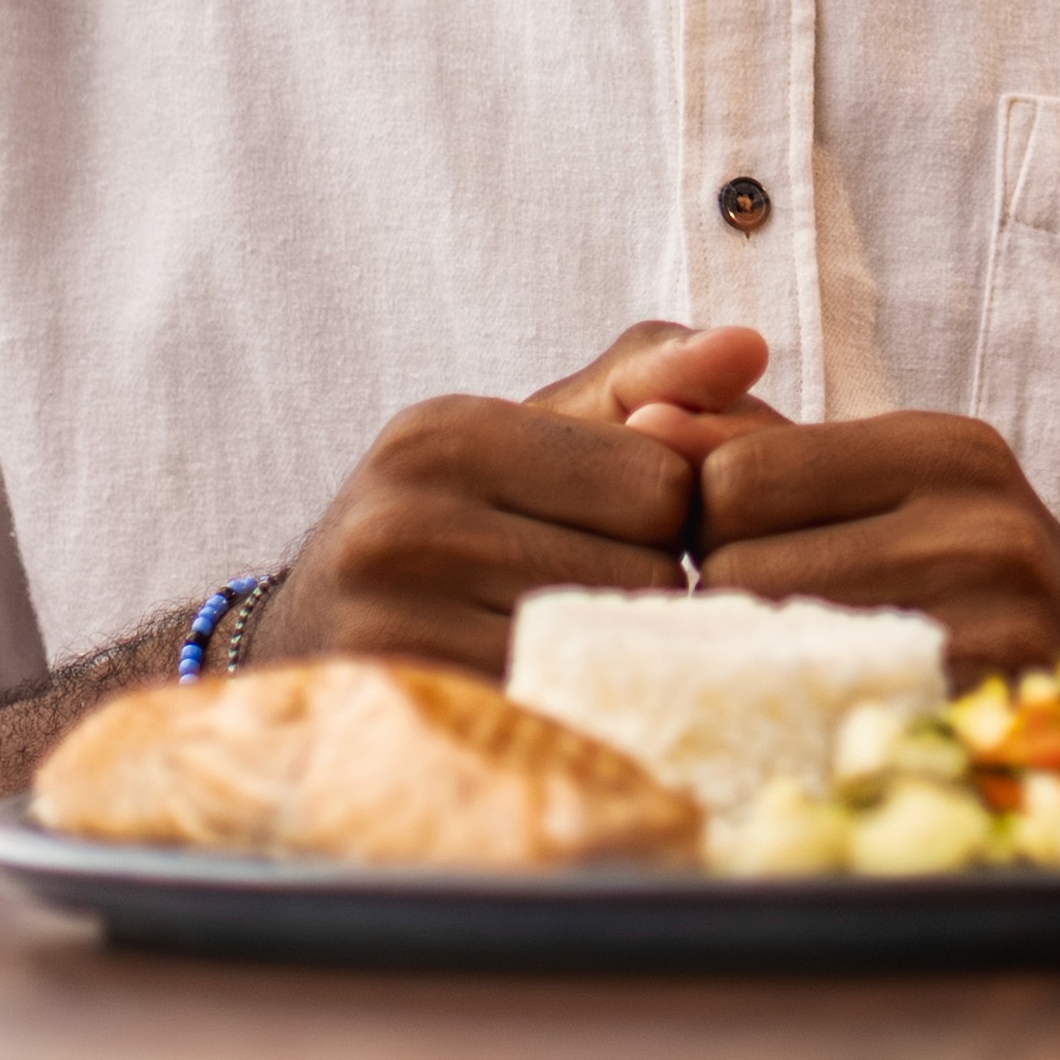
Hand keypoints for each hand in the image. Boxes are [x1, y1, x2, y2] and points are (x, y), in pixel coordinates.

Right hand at [269, 321, 747, 673]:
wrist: (310, 638)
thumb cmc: (454, 520)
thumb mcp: (537, 429)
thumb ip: (650, 378)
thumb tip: (749, 344)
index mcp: (448, 431)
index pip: (662, 481)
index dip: (664, 517)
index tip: (612, 529)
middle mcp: (406, 520)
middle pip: (644, 571)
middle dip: (639, 587)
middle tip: (581, 591)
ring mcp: (392, 622)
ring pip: (610, 648)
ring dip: (611, 653)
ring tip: (559, 637)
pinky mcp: (405, 714)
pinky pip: (560, 712)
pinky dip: (574, 706)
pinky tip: (544, 690)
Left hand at [688, 408, 1059, 682]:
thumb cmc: (961, 584)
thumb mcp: (883, 491)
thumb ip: (757, 450)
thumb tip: (644, 425)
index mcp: (946, 446)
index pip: (736, 475)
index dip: (716, 527)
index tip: (761, 554)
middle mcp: (978, 517)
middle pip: (738, 564)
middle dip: (735, 600)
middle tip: (787, 622)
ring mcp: (992, 615)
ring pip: (765, 641)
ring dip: (759, 664)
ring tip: (807, 665)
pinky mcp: (979, 705)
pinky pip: (818, 709)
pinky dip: (800, 716)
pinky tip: (830, 713)